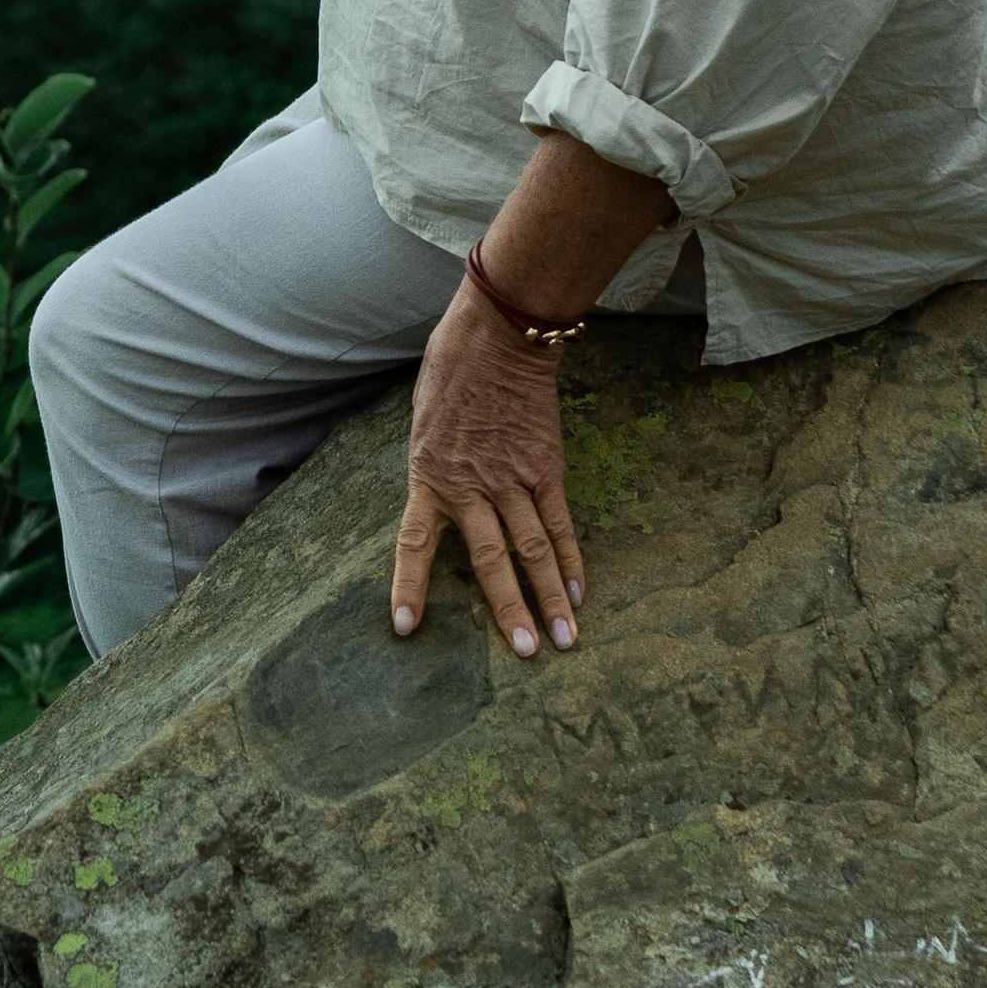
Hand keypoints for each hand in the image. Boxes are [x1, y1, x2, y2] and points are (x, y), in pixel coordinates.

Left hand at [391, 283, 584, 659]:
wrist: (499, 334)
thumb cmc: (452, 369)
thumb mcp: (424, 421)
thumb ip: (434, 464)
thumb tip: (443, 491)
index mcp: (429, 475)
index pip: (415, 543)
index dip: (410, 587)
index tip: (406, 629)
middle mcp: (470, 486)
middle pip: (490, 560)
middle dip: (508, 609)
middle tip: (527, 653)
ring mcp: (511, 479)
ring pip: (532, 549)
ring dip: (549, 597)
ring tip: (567, 639)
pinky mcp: (546, 468)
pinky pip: (560, 522)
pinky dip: (570, 559)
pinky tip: (580, 593)